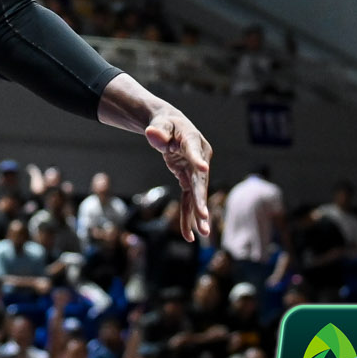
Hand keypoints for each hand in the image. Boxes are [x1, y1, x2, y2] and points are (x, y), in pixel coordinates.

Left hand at [143, 103, 212, 241]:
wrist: (170, 126)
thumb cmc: (166, 123)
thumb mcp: (160, 123)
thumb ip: (157, 130)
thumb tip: (151, 134)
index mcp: (192, 139)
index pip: (194, 150)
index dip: (197, 159)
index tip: (203, 167)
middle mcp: (200, 157)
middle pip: (200, 180)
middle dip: (201, 200)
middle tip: (204, 217)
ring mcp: (196, 170)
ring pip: (197, 194)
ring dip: (198, 214)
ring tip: (202, 234)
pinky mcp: (189, 179)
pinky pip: (189, 199)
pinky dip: (188, 216)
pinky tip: (188, 234)